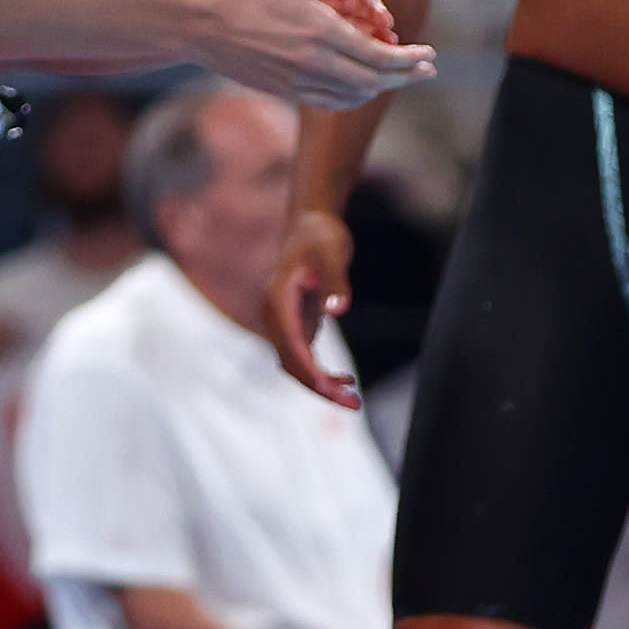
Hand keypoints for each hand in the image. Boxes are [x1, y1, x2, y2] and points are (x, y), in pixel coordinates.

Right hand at [170, 0, 437, 111]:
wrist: (196, 23)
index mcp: (320, 32)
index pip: (379, 57)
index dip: (409, 60)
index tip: (429, 55)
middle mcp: (312, 63)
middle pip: (372, 81)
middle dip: (404, 77)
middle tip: (426, 70)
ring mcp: (296, 81)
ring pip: (352, 96)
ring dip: (380, 89)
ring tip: (398, 78)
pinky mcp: (282, 90)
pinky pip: (328, 102)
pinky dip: (352, 98)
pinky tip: (359, 88)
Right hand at [263, 208, 363, 406]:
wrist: (310, 224)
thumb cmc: (321, 236)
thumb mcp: (332, 254)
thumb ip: (335, 282)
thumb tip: (337, 310)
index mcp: (277, 301)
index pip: (291, 347)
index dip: (312, 372)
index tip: (337, 390)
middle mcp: (274, 316)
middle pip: (292, 364)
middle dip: (320, 388)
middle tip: (354, 405)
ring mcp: (282, 322)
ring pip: (295, 366)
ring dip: (321, 386)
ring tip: (354, 401)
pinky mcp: (294, 324)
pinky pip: (302, 358)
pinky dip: (321, 373)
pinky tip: (346, 380)